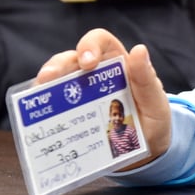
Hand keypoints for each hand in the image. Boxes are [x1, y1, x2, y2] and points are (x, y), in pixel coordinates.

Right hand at [38, 29, 172, 162]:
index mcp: (117, 63)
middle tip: (49, 77)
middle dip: (57, 65)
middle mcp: (94, 74)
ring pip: (56, 80)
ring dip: (45, 84)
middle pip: (70, 59)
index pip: (100, 41)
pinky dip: (44, 108)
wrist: (148, 152)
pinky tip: (39, 114)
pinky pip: (53, 106)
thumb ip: (147, 79)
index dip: (89, 45)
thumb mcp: (155, 102)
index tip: (88, 62)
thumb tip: (139, 49)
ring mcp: (80, 94)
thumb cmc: (154, 120)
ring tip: (38, 93)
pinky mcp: (71, 114)